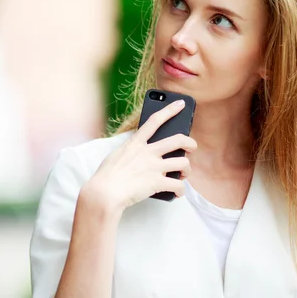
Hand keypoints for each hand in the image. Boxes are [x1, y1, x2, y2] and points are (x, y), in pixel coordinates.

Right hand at [82, 100, 196, 212]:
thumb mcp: (116, 155)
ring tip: (183, 175)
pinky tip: (177, 193)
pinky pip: (178, 185)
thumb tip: (137, 152)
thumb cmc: (106, 176)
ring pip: (183, 163)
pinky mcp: (158, 182)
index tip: (181, 104)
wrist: (105, 192)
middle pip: (178, 140)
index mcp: (136, 143)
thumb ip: (130, 150)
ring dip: (187, 170)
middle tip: (192, 147)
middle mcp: (148, 152)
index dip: (170, 110)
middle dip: (190, 143)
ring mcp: (154, 167)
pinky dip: (180, 191)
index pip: (155, 121)